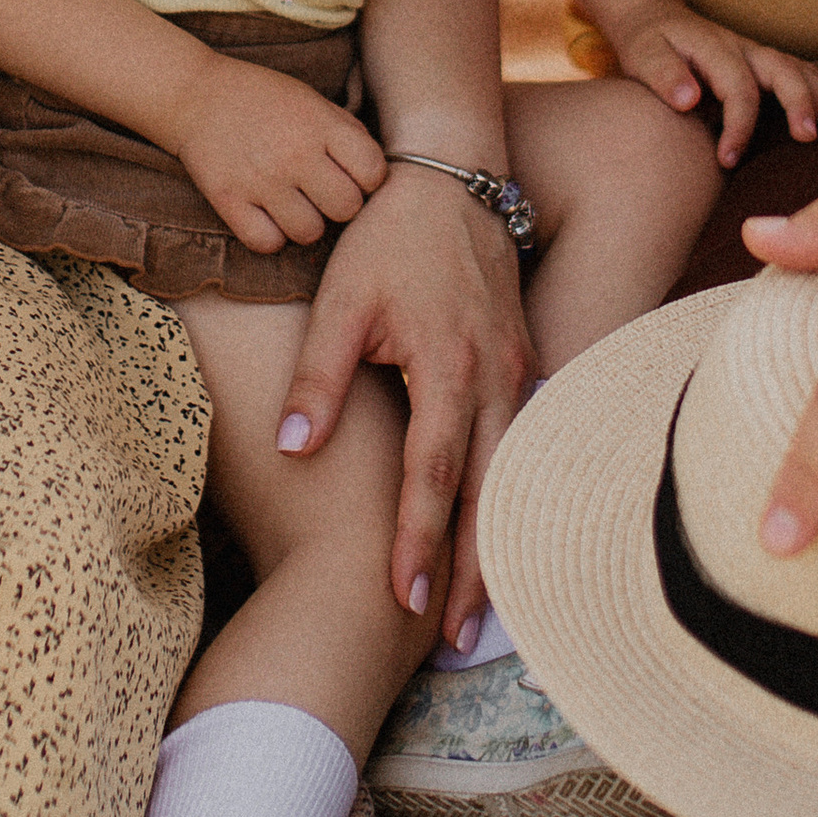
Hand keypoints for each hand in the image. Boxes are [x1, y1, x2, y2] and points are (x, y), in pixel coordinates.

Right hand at [170, 60, 389, 252]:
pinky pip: (267, 243)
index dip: (369, 180)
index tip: (353, 175)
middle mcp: (294, 153)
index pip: (373, 172)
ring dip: (306, 223)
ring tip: (293, 203)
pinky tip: (267, 214)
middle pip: (346, 208)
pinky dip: (270, 235)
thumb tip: (375, 172)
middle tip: (322, 192)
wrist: (195, 95)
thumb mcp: (311, 99)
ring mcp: (261, 180)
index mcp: (320, 124)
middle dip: (339, 204)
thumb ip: (346, 132)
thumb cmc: (262, 98)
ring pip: (309, 232)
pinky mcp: (229, 200)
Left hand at [274, 164, 533, 636]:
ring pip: (514, 474)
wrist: (450, 175)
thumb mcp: (340, 298)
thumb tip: (291, 449)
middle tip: (455, 641)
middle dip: (474, 570)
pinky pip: (524, 444)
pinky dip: (513, 495)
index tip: (403, 599)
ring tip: (481, 611)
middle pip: (488, 492)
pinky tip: (501, 535)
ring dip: (499, 542)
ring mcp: (520, 370)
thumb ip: (318, 376)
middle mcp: (496, 376)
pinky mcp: (525, 363)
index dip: (417, 540)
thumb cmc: (387, 238)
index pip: (431, 473)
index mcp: (447, 365)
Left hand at [612, 4, 817, 164]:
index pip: (737, 89)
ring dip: (815, 93)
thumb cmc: (647, 43)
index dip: (739, 126)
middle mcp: (740, 47)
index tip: (728, 161)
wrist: (652, 19)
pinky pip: (794, 67)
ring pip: (793, 67)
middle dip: (798, 102)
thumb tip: (689, 100)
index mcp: (714, 48)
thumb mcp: (642, 54)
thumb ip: (663, 75)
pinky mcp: (757, 59)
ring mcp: (752, 51)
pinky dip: (816, 81)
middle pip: (780, 70)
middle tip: (809, 137)